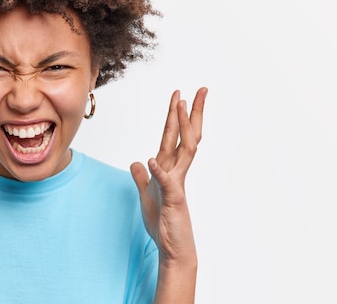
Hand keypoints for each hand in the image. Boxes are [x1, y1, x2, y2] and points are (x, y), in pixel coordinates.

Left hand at [130, 87, 206, 263]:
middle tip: (200, 89)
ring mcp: (177, 183)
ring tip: (182, 106)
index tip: (179, 96)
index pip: (174, 136)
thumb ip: (143, 178)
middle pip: (186, 136)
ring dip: (182, 127)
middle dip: (191, 112)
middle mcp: (176, 171)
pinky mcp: (173, 199)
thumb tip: (138, 162)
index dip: (175, 116)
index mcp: (169, 168)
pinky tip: (153, 159)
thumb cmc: (163, 223)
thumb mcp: (147, 195)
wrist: (173, 248)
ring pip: (184, 150)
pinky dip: (159, 171)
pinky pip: (166, 182)